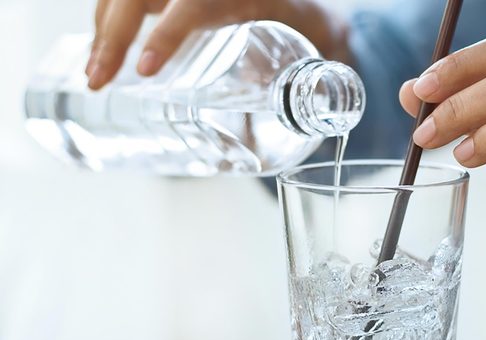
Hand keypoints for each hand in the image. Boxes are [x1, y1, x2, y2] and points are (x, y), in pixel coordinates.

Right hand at [86, 0, 348, 89]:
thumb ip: (313, 67)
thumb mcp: (311, 39)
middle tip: (100, 81)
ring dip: (103, 30)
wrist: (300, 9)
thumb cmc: (307, 24)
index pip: (196, 5)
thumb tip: (311, 106)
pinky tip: (103, 54)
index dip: (168, 33)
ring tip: (94, 75)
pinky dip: (110, 22)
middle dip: (114, 34)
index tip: (146, 69)